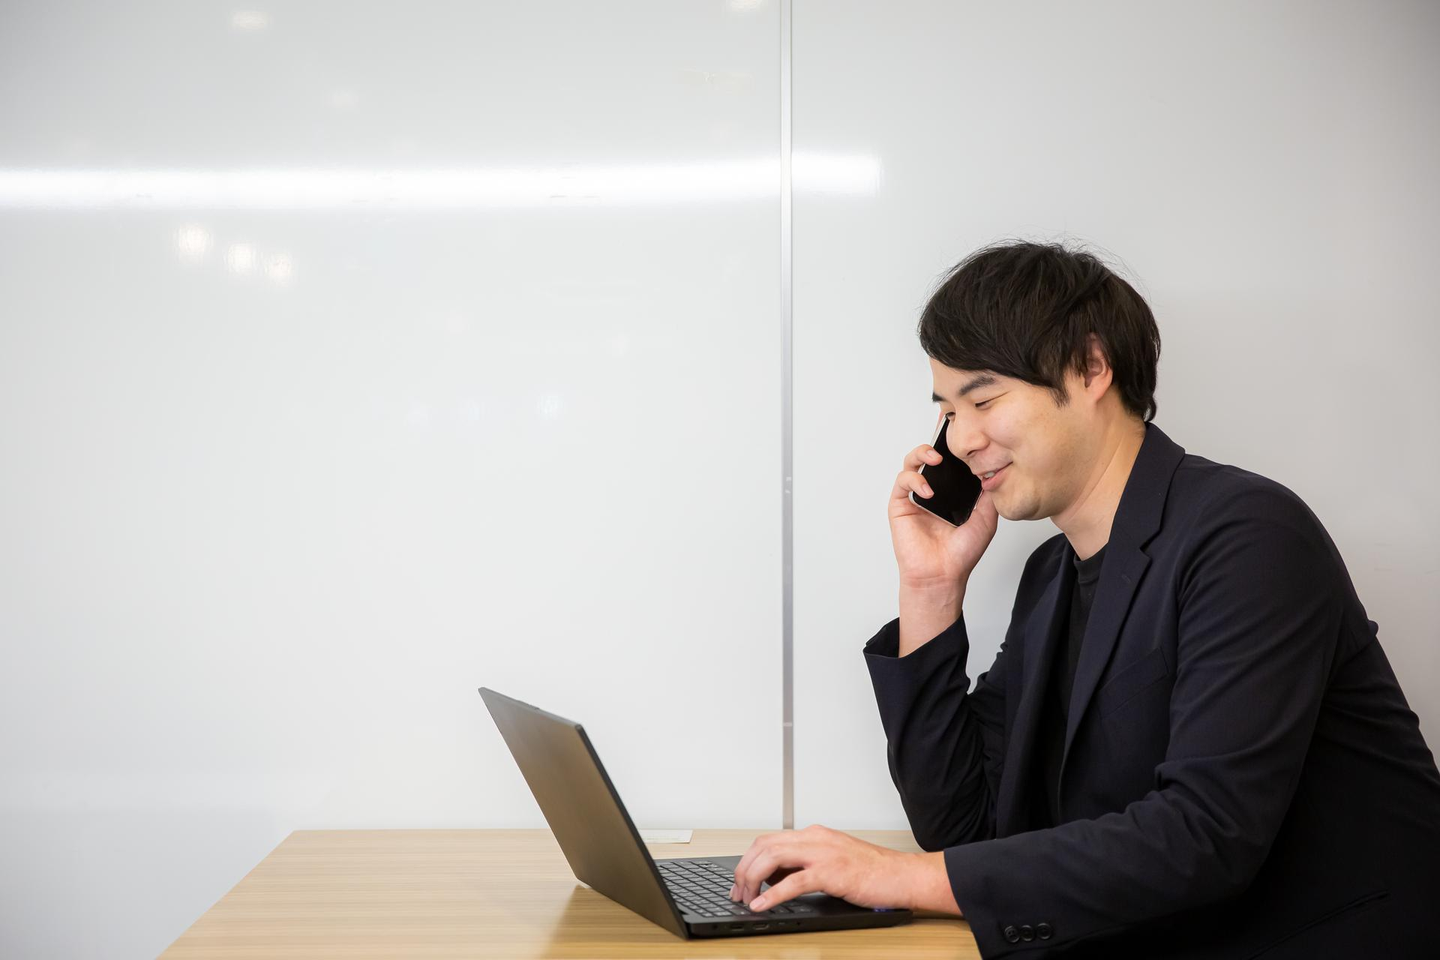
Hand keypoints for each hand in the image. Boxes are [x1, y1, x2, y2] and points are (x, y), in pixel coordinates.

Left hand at [727, 824, 957, 914]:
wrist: (903, 875)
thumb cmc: (874, 872)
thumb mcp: (835, 860)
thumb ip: (807, 863)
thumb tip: (778, 878)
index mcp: (814, 835)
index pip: (769, 840)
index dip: (749, 860)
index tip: (741, 880)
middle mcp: (815, 839)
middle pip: (763, 846)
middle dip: (743, 869)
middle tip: (737, 892)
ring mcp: (822, 854)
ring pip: (772, 859)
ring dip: (752, 880)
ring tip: (746, 898)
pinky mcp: (831, 872)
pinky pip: (793, 882)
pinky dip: (772, 895)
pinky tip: (762, 905)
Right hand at [890, 421, 999, 586]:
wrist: (943, 575)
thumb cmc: (961, 553)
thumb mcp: (986, 518)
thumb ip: (988, 494)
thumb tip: (994, 469)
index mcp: (950, 492)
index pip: (950, 462)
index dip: (952, 444)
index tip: (961, 425)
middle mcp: (932, 491)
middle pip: (928, 456)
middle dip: (936, 441)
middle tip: (946, 433)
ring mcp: (915, 497)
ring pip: (911, 463)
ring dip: (921, 454)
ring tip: (935, 458)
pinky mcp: (900, 505)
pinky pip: (902, 483)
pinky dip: (914, 480)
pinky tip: (927, 491)